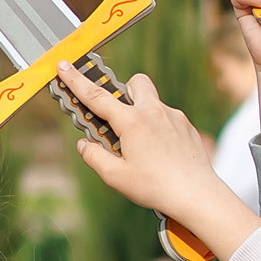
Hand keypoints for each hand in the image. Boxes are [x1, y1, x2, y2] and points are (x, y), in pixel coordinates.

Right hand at [62, 65, 256, 259]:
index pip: (97, 96)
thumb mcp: (116, 177)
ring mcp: (174, 117)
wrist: (197, 195)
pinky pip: (168, 118)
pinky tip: (161, 154)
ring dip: (142, 114)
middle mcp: (153, 112)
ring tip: (143, 146)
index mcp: (132, 122)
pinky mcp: (187, 126)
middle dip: (124, 91)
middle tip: (119, 117)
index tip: (63, 66)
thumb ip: (94, 157)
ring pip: (153, 102)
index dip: (76, 81)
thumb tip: (84, 144)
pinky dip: (159, 128)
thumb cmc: (156, 187)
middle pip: (135, 82)